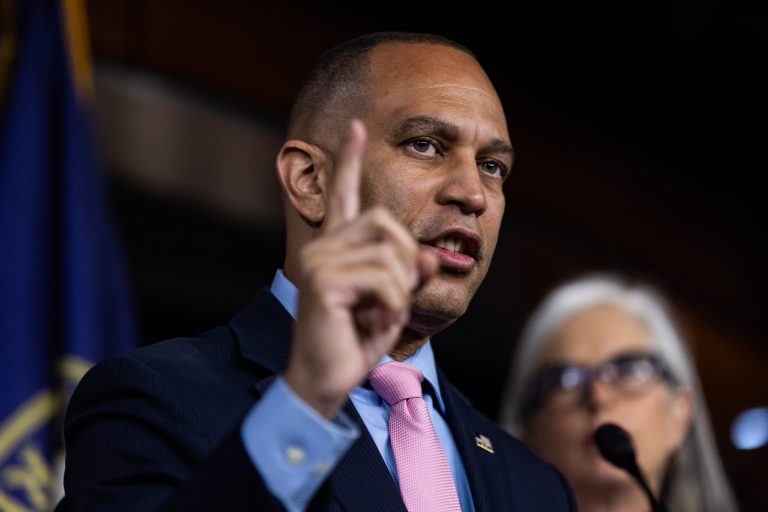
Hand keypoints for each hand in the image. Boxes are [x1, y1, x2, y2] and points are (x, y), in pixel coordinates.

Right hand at [284, 120, 436, 418]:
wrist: (324, 381)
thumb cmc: (355, 342)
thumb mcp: (392, 304)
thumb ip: (410, 276)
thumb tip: (432, 257)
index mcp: (337, 246)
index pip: (344, 194)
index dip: (351, 160)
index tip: (357, 127)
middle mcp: (324, 245)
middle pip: (388, 223)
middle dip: (407, 260)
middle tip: (395, 296)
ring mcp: (319, 259)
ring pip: (391, 254)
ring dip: (400, 292)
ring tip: (379, 315)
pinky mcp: (323, 279)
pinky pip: (385, 279)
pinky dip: (392, 305)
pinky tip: (372, 322)